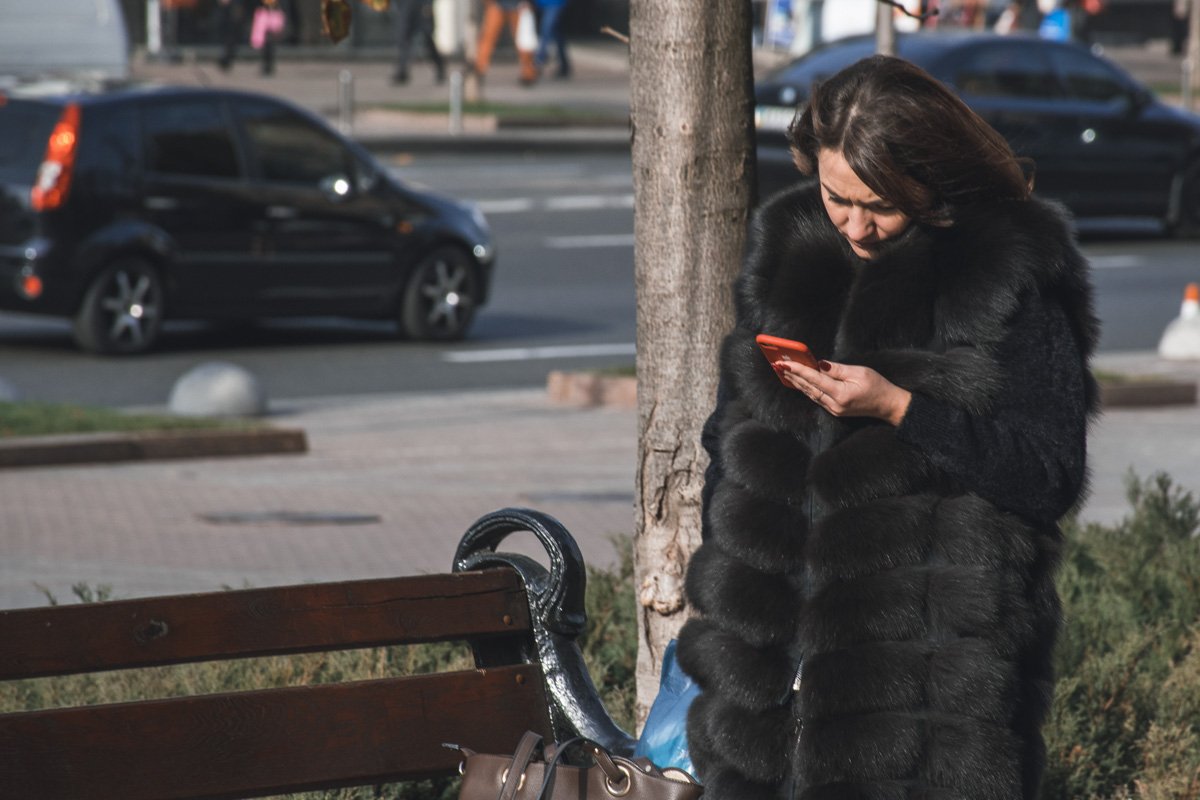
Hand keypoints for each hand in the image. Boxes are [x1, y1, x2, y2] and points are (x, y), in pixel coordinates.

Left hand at [775, 358, 911, 425]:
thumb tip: (819, 364)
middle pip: (808, 388)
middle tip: (778, 365)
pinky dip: (806, 388)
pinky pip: (816, 398)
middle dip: (793, 376)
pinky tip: (798, 382)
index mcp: (841, 394)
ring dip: (797, 382)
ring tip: (784, 372)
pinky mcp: (834, 410)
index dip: (798, 370)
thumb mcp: (859, 372)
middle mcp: (834, 404)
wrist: (888, 406)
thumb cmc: (877, 386)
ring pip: (810, 394)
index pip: (815, 380)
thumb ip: (837, 369)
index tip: (785, 363)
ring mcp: (834, 409)